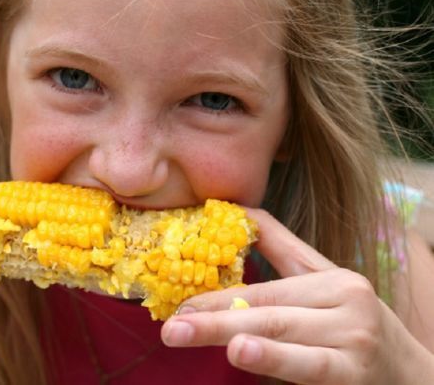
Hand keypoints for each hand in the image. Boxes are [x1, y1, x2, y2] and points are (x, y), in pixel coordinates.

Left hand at [161, 208, 433, 383]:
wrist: (413, 378)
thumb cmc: (356, 331)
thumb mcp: (324, 289)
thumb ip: (282, 252)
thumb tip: (238, 212)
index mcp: (332, 280)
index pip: (263, 286)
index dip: (215, 295)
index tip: (176, 305)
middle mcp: (346, 301)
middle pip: (265, 306)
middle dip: (211, 314)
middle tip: (170, 325)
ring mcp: (353, 338)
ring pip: (280, 331)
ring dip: (230, 329)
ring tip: (190, 329)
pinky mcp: (355, 372)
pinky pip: (308, 364)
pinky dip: (272, 358)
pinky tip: (241, 350)